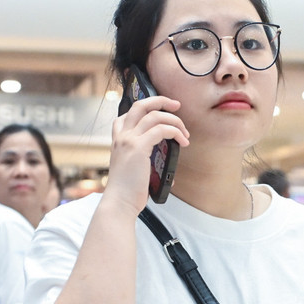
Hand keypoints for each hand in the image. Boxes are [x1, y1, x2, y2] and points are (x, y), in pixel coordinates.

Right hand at [104, 94, 189, 213]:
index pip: (128, 114)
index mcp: (118, 140)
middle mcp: (121, 136)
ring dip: (174, 120)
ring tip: (185, 133)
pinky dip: (175, 132)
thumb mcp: (133, 169)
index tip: (161, 111)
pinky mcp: (138, 147)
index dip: (146, 108)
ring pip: (154, 115)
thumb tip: (166, 165)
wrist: (120, 203)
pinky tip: (183, 142)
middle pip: (140, 105)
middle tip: (177, 105)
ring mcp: (128, 140)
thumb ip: (144, 160)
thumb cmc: (128, 192)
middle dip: (160, 101)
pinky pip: (161, 129)